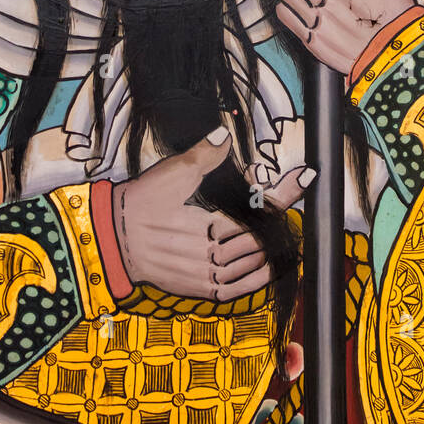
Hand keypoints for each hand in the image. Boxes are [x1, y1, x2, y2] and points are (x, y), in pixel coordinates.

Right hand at [112, 128, 271, 302]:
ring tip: (281, 226)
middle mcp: (212, 253)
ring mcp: (208, 275)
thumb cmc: (143, 203)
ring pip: (255, 261)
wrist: (115, 238)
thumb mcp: (171, 173)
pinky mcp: (201, 290)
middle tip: (287, 194)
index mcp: (209, 222)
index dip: (287, 191)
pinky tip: (270, 263)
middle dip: (277, 214)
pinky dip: (260, 276)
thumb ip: (204, 155)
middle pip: (261, 234)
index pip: (260, 207)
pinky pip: (240, 289)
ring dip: (273, 243)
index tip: (307, 176)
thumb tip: (224, 133)